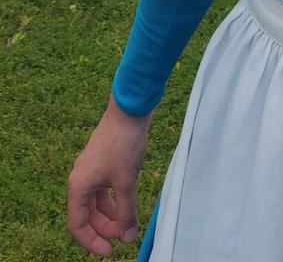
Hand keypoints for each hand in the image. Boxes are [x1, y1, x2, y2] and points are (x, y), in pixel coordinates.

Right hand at [67, 94, 152, 256]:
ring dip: (109, 216)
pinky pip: (103, 191)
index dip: (92, 242)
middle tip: (123, 237)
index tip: (110, 251)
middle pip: (86, 215)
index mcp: (79, 186)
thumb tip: (127, 238)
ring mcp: (91, 170)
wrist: (129, 110)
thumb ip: (126, 212)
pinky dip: (113, 201)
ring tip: (126, 223)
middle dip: (103, 229)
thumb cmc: (123, 143)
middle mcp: (81, 179)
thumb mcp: (126, 182)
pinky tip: (126, 204)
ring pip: (96, 203)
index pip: (77, 225)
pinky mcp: (102, 163)